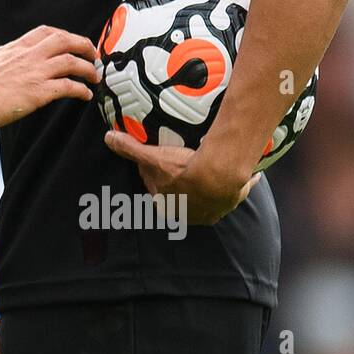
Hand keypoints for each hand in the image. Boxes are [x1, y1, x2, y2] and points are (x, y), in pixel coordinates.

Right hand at [0, 26, 99, 128]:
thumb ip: (1, 60)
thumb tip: (2, 62)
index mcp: (15, 47)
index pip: (46, 32)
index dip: (64, 35)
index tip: (72, 43)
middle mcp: (28, 55)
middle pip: (65, 40)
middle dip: (84, 46)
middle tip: (93, 55)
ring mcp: (35, 72)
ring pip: (72, 61)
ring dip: (88, 68)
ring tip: (95, 77)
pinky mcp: (38, 92)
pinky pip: (69, 86)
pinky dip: (81, 89)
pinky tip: (85, 95)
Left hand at [103, 133, 261, 225]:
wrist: (218, 175)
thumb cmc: (182, 170)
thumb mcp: (151, 157)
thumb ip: (129, 149)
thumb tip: (108, 138)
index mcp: (168, 208)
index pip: (157, 190)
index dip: (156, 175)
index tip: (160, 161)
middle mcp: (190, 214)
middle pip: (182, 194)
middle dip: (182, 182)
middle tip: (184, 162)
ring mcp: (214, 209)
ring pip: (210, 196)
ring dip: (211, 186)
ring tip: (211, 169)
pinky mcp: (234, 200)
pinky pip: (238, 191)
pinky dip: (241, 183)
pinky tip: (245, 173)